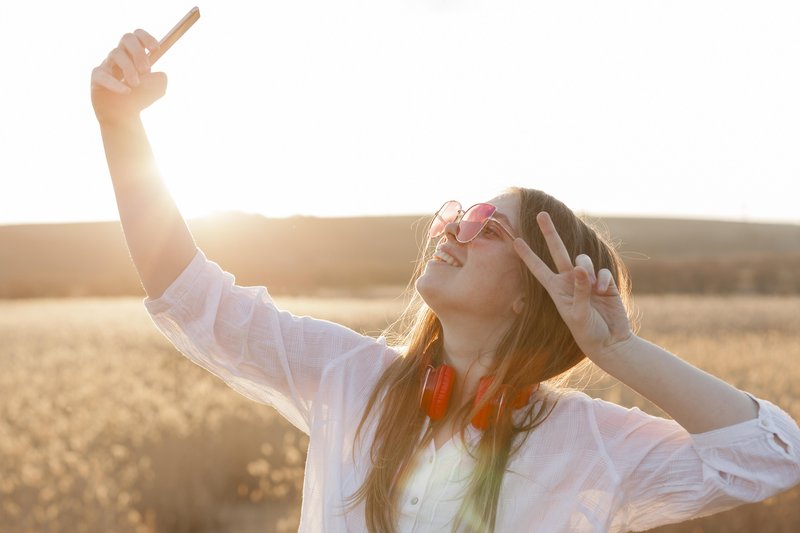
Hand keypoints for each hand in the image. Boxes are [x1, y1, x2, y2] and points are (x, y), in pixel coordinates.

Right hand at [91, 30, 166, 123]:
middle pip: (126, 38)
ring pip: (116, 54)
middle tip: (146, 69)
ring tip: (136, 84)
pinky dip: (116, 83)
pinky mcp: (96, 78)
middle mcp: (119, 56)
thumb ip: (161, 78)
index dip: (146, 38)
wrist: (124, 117)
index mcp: (133, 55)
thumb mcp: (157, 89)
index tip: (157, 50)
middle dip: (138, 51)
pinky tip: (126, 92)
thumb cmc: (139, 98)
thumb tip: (158, 73)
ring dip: (129, 68)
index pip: (137, 36)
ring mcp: (106, 65)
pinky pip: (103, 74)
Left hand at [513, 212, 632, 359]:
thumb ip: (578, 290)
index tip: (514, 240)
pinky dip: (602, 280)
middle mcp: (568, 280)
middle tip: (541, 214)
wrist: (610, 341)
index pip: (537, 269)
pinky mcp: (603, 281)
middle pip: (558, 251)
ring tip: (593, 289)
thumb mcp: (578, 314)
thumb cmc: (588, 332)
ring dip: (587, 271)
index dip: (527, 255)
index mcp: (555, 289)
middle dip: (549, 232)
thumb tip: (580, 267)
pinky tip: (604, 292)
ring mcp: (586, 279)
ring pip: (582, 260)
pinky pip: (601, 271)